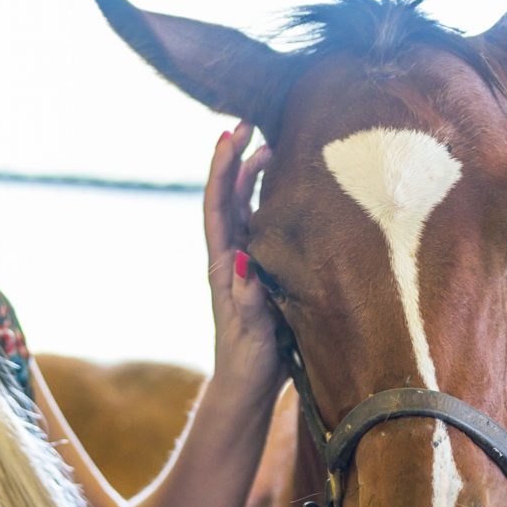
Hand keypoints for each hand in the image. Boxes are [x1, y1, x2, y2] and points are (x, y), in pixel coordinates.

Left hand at [204, 123, 281, 403]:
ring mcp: (246, 262)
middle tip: (249, 123)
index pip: (218, 206)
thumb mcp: (248, 328)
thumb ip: (246, 294)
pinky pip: (265, 226)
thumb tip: (241, 256)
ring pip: (248, 208)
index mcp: (224, 264)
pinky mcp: (263, 271)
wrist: (249, 383)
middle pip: (230, 197)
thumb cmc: (249, 359)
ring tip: (271, 145)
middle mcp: (232, 256)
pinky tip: (288, 188)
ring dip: (254, 176)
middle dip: (237, 159)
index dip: (222, 169)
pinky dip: (272, 201)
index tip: (229, 135)